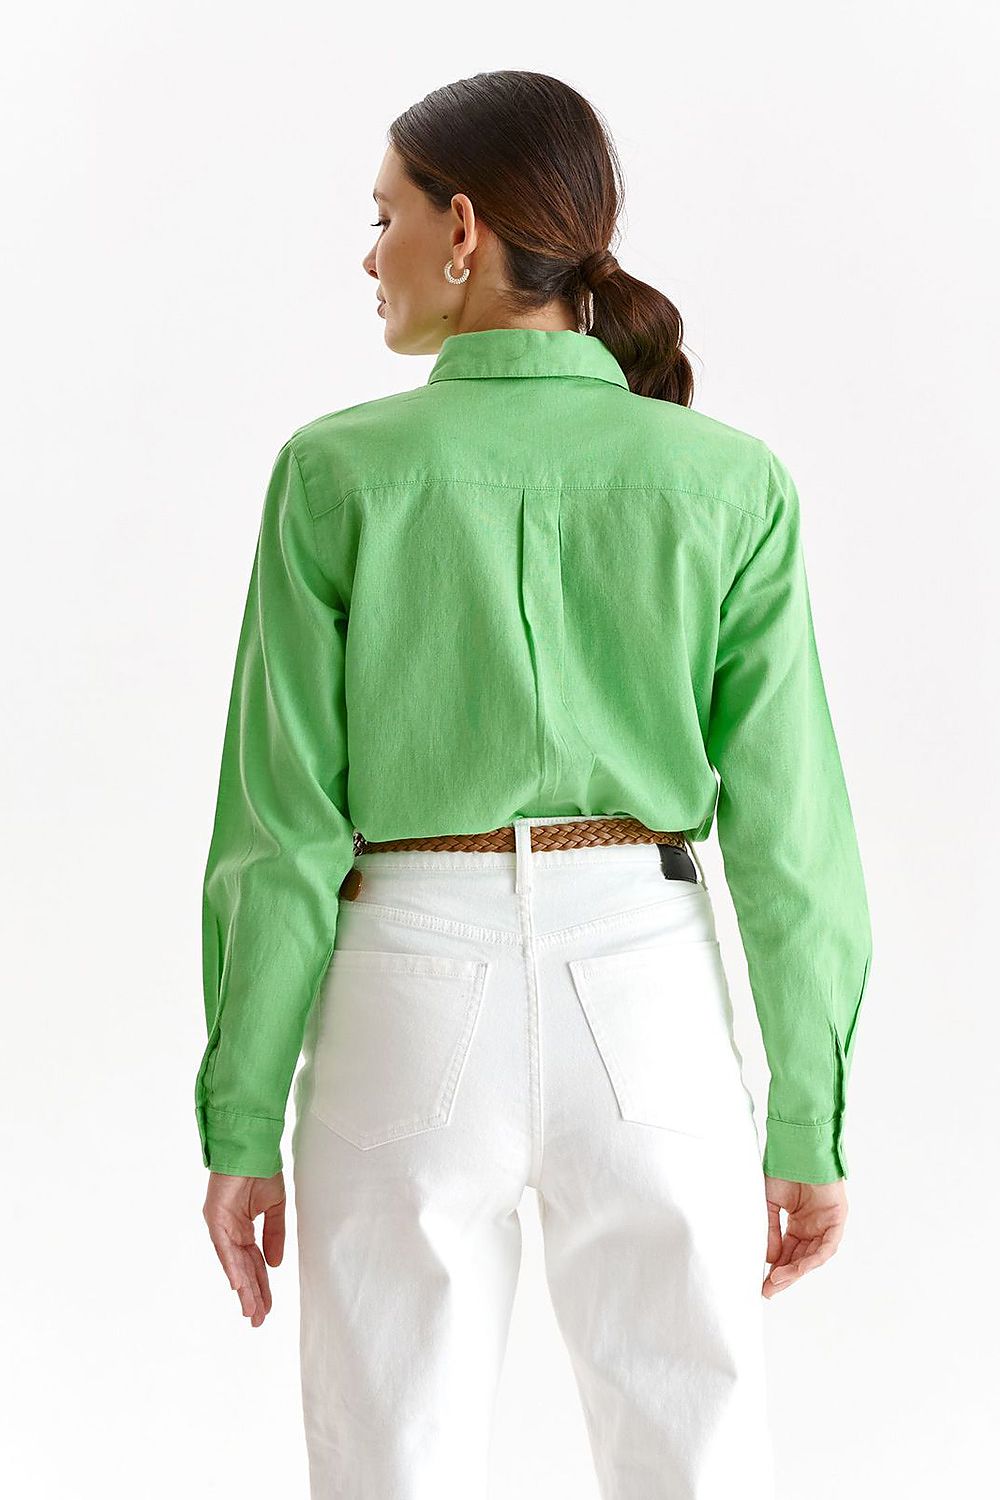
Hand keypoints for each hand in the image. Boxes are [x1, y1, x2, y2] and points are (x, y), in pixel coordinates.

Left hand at [202, 1170, 285, 1325]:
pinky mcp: (215, 1219)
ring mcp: (221, 1227)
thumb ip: (275, 1235)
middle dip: (252, 1295)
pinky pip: (225, 1249)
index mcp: (243, 1229)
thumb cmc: (261, 1170)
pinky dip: (233, 1267)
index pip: (254, 1264)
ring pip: (233, 1265)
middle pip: (244, 1270)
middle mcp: (230, 1232)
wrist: (253, 1146)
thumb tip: (276, 1265)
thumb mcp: (275, 1207)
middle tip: (258, 1320)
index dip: (262, 1286)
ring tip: (252, 1311)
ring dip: (243, 1289)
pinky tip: (240, 1286)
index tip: (267, 1308)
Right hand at [761, 1174, 847, 1297]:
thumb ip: (770, 1230)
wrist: (798, 1149)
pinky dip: (814, 1258)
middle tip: (769, 1290)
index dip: (775, 1268)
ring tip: (779, 1280)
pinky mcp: (837, 1220)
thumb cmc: (783, 1170)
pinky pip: (827, 1246)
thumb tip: (770, 1259)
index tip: (762, 1284)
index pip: (787, 1252)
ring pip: (813, 1256)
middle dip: (785, 1275)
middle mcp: (812, 1226)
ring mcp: (825, 1224)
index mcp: (797, 1223)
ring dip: (796, 1270)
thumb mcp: (769, 1203)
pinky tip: (799, 1267)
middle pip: (800, 1258)